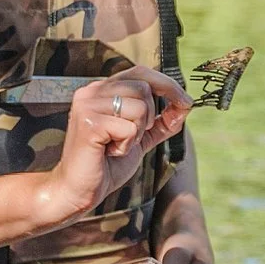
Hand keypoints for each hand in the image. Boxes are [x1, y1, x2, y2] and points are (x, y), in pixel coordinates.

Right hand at [41, 68, 191, 225]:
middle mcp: (92, 91)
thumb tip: (185, 105)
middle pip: (144, 89)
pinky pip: (129, 128)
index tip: (186, 102)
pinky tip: (109, 152)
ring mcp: (88, 104)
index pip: (141, 72)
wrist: (78, 190)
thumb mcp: (139, 138)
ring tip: (116, 146)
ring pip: (140, 107)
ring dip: (136, 134)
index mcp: (102, 90)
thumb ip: (160, 122)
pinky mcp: (89, 123)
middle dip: (148, 119)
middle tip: (129, 139)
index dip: (168, 84)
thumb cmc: (105, 165)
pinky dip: (126, 145)